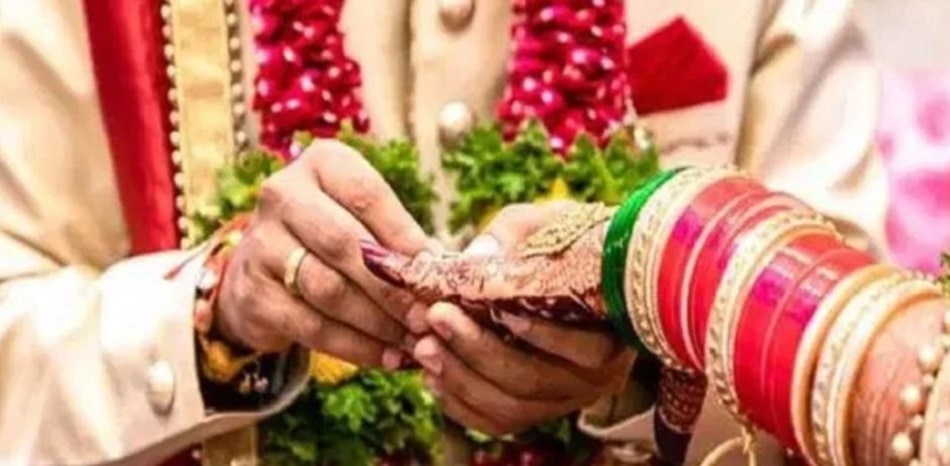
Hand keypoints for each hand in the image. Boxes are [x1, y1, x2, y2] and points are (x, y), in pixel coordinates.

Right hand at [216, 140, 436, 367]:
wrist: (265, 274)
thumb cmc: (336, 241)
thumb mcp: (367, 224)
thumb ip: (402, 241)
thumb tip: (444, 273)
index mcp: (321, 165)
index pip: (367, 195)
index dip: (405, 236)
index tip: (437, 273)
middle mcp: (283, 195)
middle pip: (345, 244)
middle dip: (393, 286)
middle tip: (427, 317)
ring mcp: (261, 244)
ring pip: (329, 288)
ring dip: (378, 322)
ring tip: (413, 342)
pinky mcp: (252, 293)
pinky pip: (311, 325)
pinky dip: (355, 346)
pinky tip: (387, 357)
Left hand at [364, 203, 634, 434]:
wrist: (572, 277)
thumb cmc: (567, 245)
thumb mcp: (550, 225)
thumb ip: (515, 235)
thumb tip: (473, 259)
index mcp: (613, 335)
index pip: (584, 348)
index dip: (541, 334)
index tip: (500, 309)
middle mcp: (592, 379)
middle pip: (533, 381)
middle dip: (478, 350)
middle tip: (436, 315)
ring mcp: (561, 401)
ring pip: (509, 408)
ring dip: (460, 377)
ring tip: (423, 345)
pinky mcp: (533, 413)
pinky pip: (493, 422)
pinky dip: (459, 403)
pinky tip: (431, 375)